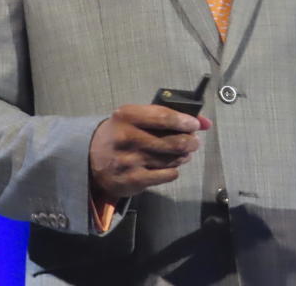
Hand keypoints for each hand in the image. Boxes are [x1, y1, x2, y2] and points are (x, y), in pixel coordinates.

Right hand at [89, 104, 211, 199]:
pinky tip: (169, 166)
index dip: (184, 121)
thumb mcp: (135, 118)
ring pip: (172, 159)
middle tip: (193, 141)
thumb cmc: (120, 133)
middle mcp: (127, 137)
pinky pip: (167, 175)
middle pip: (172, 141)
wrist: (90, 160)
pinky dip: (173, 170)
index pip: (163, 117)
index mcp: (126, 116)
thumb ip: (167, 116)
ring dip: (183, 156)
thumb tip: (204, 122)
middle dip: (190, 141)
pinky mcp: (133, 180)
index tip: (195, 124)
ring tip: (182, 153)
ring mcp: (130, 161)